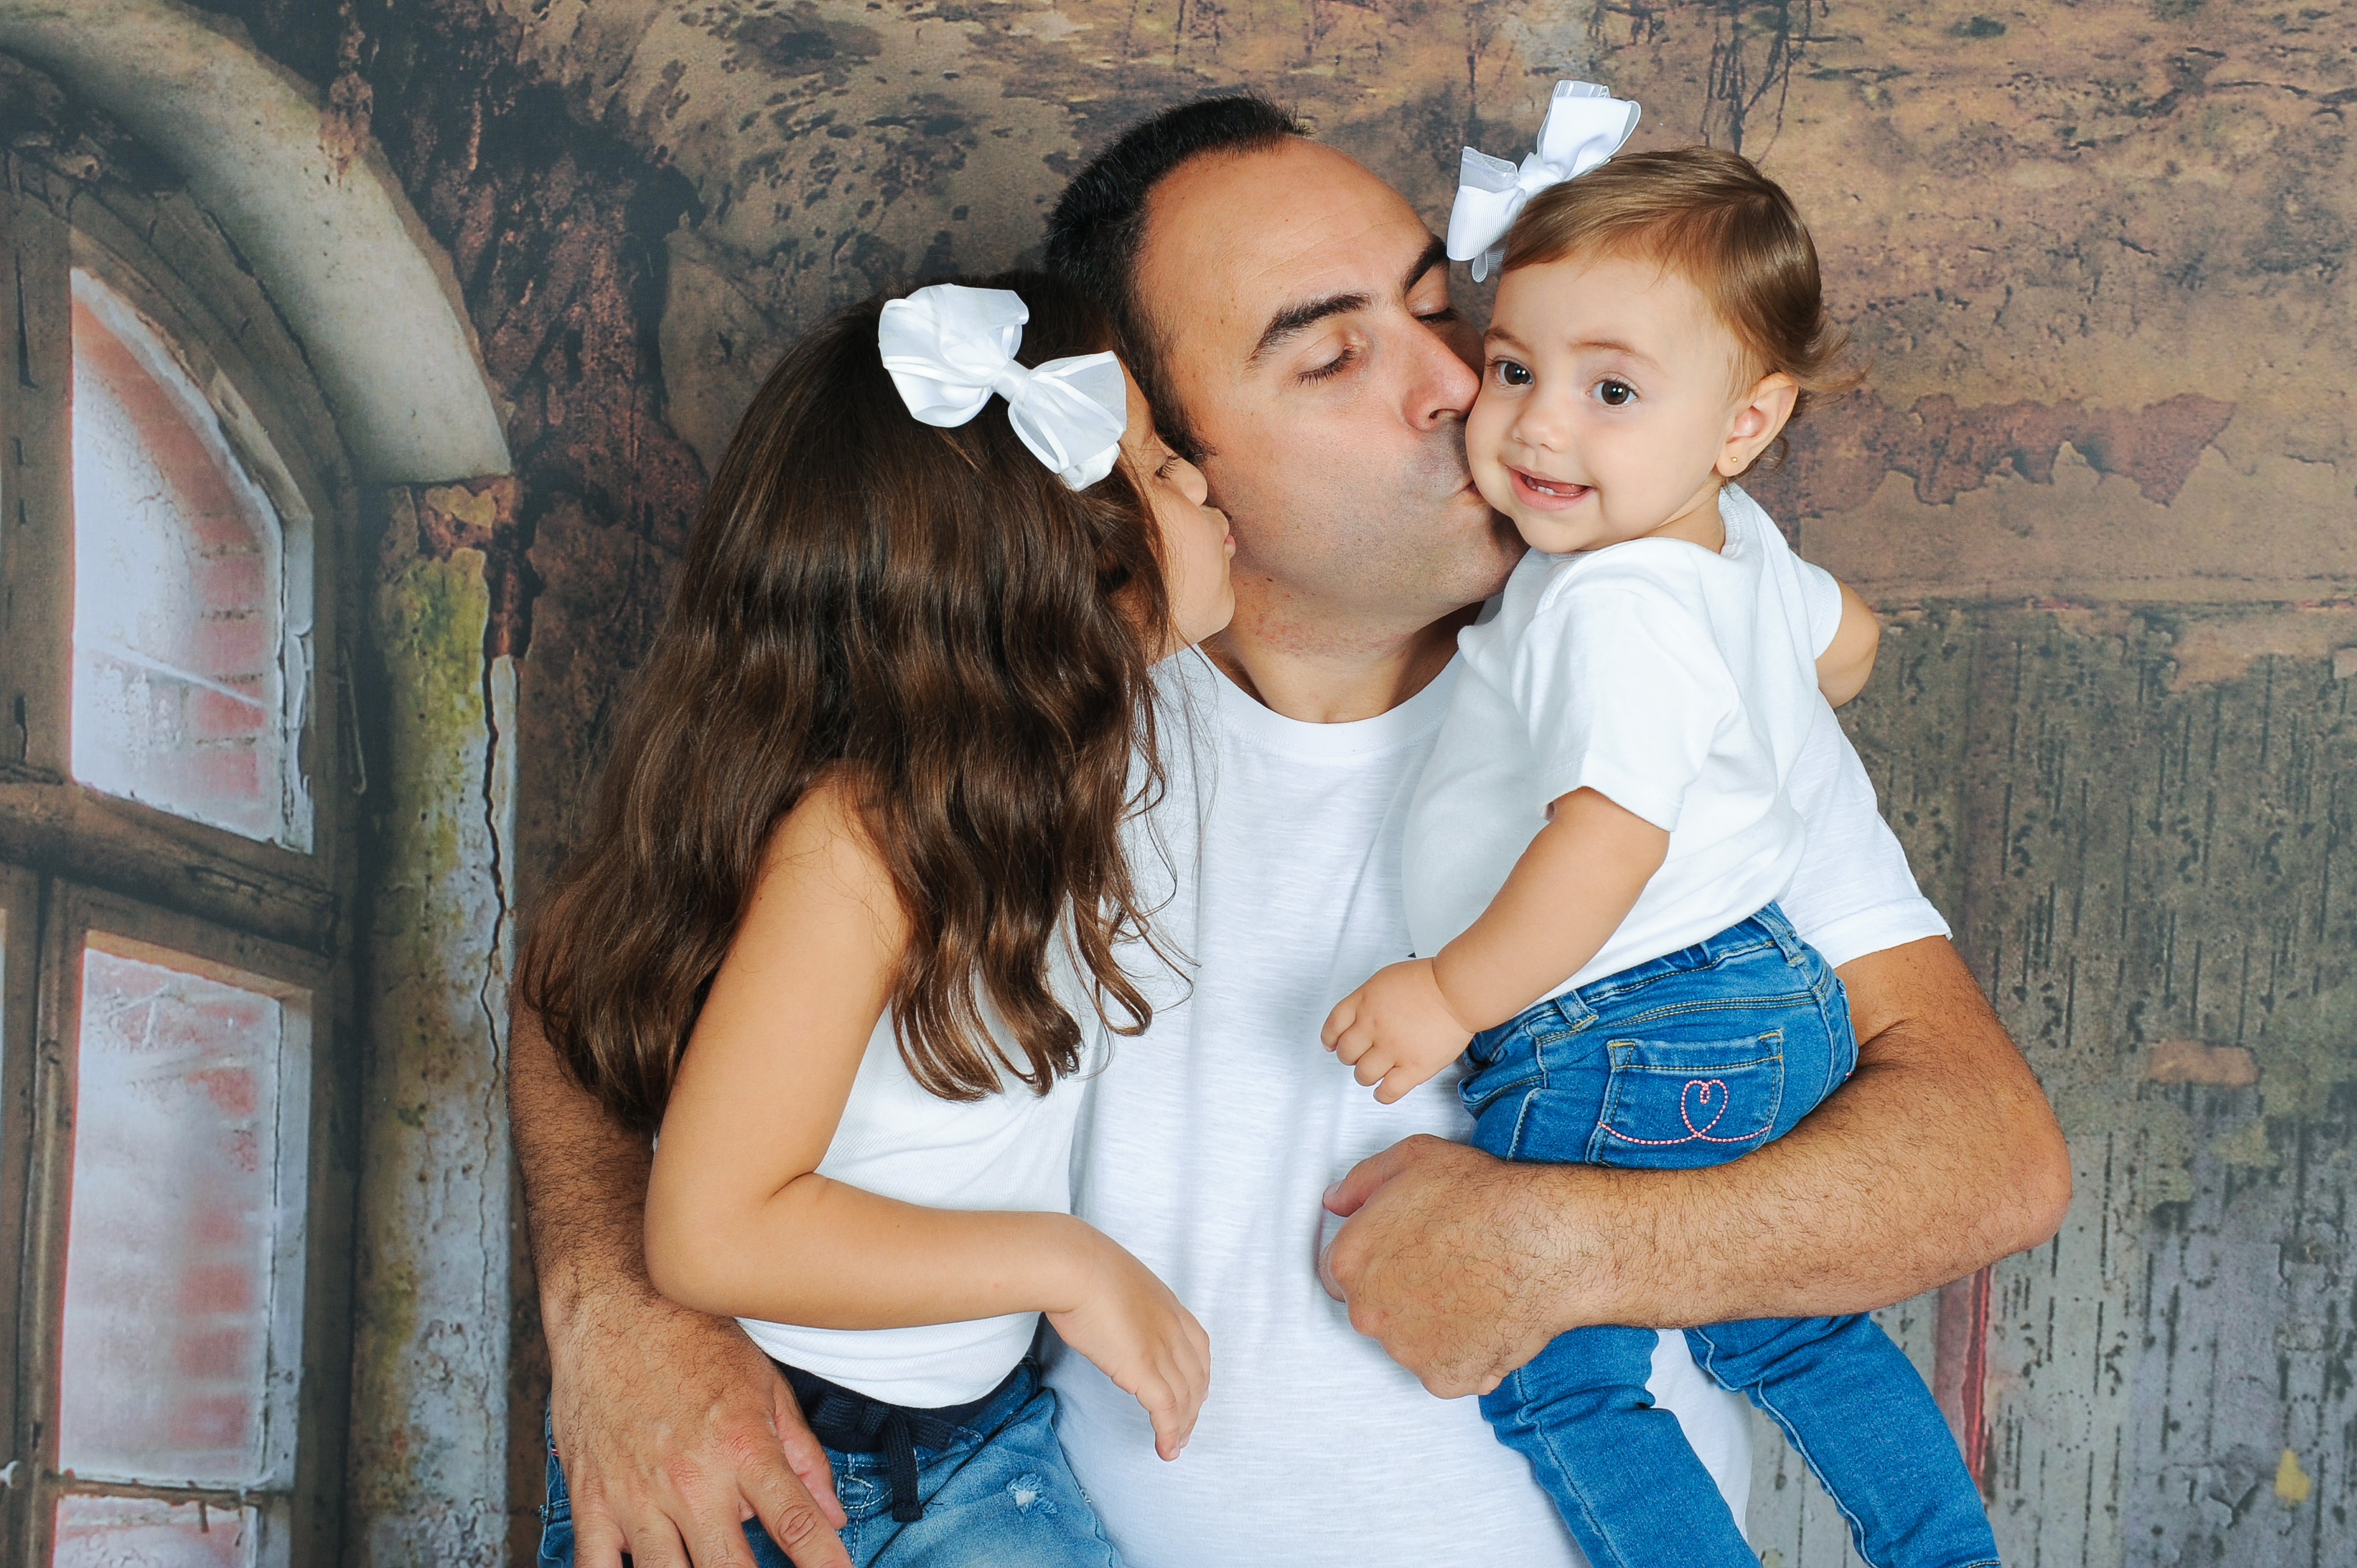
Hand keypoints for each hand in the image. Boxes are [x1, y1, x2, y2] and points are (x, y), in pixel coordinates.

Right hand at [548, 1288, 850, 1567]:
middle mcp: (692, 1480)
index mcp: (743, 1448)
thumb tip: (833, 1515)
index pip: (796, 1524)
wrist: (613, 1302)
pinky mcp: (590, 1499)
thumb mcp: (765, 1383)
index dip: (824, 1563)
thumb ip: (802, 1454)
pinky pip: (594, 1567)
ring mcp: (636, 1494)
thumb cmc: (692, 1336)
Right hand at [1044, 1222, 1210, 1460]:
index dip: (1201, 1372)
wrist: (1072, 1265)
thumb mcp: (1112, 1280)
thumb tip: (1100, 1309)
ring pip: (1185, 1396)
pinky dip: (1169, 1432)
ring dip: (1183, 1425)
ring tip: (1175, 1445)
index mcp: (1166, 1303)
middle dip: (1194, 1406)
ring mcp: (1160, 1347)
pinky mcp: (1142, 1368)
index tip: (1198, 1391)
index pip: (1199, 1344)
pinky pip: (1165, 1409)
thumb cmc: (1078, 1265)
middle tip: (1186, 1428)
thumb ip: (1119, 1300)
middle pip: (1196, 1375)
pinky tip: (1165, 1449)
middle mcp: (1171, 1326)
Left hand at [1317, 1135, 1589, 1397]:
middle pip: (1372, 1311)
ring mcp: (1408, 1352)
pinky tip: (1487, 1318)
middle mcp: (1369, 1314)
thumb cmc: (1483, 1197)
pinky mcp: (1447, 1378)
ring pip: (1409, 1342)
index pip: (1339, 1273)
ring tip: (1471, 1290)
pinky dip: (1464, 1353)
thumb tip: (1334, 1202)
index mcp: (1351, 1263)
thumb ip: (1360, 1182)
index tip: (1402, 1254)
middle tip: (1443, 1269)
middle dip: (1399, 1294)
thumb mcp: (1411, 1158)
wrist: (1545, 1241)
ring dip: (1431, 1326)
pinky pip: (1447, 1370)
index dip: (1373, 1260)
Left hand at [1320, 959, 1473, 1102]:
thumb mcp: (1386, 980)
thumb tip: (1355, 1017)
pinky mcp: (1413, 1067)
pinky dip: (1382, 1094)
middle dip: (1351, 1056)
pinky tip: (1384, 1090)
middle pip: (1346, 1053)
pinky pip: (1387, 1091)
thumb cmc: (1430, 982)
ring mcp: (1392, 1048)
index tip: (1333, 1044)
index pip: (1333, 1026)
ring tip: (1376, 1071)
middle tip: (1361, 1055)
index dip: (1330, 1039)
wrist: (1458, 991)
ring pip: (1363, 1075)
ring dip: (1366, 1075)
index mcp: (1364, 1002)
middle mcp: (1373, 1026)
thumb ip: (1368, 1000)